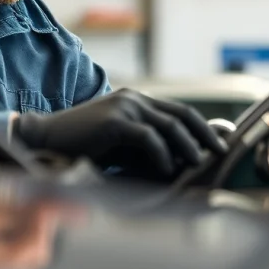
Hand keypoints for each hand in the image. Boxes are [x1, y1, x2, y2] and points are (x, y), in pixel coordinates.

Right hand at [13, 89, 228, 179]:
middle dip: (205, 135)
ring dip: (188, 147)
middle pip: (181, 114)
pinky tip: (167, 169)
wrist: (47, 139)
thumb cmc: (85, 146)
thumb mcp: (122, 144)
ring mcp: (124, 107)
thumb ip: (147, 146)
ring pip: (169, 126)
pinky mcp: (114, 121)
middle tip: (221, 152)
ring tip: (198, 164)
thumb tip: (180, 162)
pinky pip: (148, 137)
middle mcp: (134, 99)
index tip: (219, 144)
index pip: (179, 111)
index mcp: (137, 100)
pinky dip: (162, 155)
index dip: (202, 127)